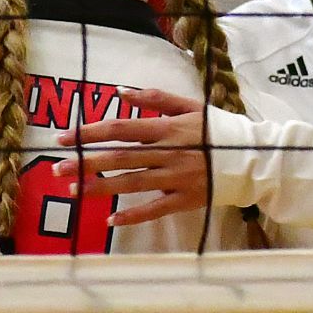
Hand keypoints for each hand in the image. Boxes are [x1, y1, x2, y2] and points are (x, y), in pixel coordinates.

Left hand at [52, 88, 211, 225]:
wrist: (255, 158)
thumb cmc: (220, 129)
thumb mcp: (191, 106)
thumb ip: (155, 99)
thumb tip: (121, 92)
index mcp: (168, 128)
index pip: (121, 129)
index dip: (90, 133)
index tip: (64, 137)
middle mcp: (169, 153)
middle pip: (120, 157)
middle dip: (86, 162)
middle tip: (57, 169)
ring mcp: (177, 179)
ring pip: (132, 183)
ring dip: (101, 188)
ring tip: (74, 190)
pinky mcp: (186, 200)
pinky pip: (155, 210)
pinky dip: (133, 215)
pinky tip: (110, 219)